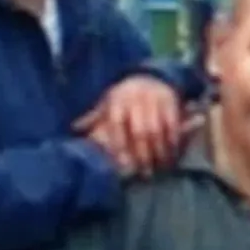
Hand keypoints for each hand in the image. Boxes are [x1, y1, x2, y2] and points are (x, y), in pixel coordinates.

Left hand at [76, 76, 198, 176]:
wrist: (150, 76)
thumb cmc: (125, 96)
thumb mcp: (108, 102)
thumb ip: (94, 117)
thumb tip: (75, 128)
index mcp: (117, 100)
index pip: (117, 125)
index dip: (119, 145)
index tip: (122, 164)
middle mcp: (136, 98)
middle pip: (140, 132)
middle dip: (142, 155)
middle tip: (145, 173)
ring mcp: (155, 99)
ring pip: (158, 131)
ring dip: (160, 152)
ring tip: (160, 168)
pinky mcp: (170, 101)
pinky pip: (173, 125)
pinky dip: (173, 142)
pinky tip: (172, 154)